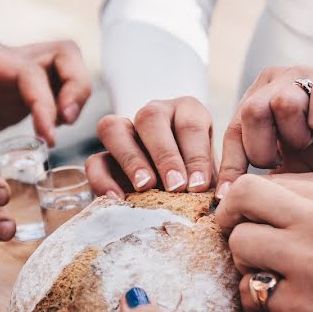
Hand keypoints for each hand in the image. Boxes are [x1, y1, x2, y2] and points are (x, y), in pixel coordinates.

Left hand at [0, 35, 91, 144]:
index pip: (30, 70)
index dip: (45, 103)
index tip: (46, 138)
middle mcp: (3, 56)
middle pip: (63, 54)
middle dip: (73, 90)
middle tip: (62, 125)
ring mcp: (14, 72)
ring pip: (67, 66)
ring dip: (74, 96)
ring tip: (58, 130)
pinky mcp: (19, 91)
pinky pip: (58, 88)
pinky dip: (63, 108)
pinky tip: (47, 135)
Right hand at [86, 97, 213, 197]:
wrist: (180, 188)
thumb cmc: (200, 178)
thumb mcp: (211, 175)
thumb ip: (210, 182)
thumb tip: (217, 199)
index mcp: (187, 111)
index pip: (190, 124)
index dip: (195, 155)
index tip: (198, 186)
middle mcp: (154, 113)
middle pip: (150, 118)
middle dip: (164, 154)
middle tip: (176, 186)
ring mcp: (124, 130)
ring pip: (113, 127)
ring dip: (131, 159)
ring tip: (146, 187)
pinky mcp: (104, 156)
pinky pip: (95, 160)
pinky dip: (103, 180)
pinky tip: (119, 199)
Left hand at [215, 67, 312, 196]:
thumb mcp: (298, 162)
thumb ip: (272, 173)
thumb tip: (239, 204)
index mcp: (261, 99)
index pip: (233, 131)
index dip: (230, 165)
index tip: (228, 198)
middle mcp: (277, 82)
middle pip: (249, 114)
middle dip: (263, 149)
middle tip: (285, 160)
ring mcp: (305, 77)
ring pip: (280, 105)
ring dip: (297, 135)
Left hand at [215, 175, 312, 311]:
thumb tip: (278, 214)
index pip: (269, 183)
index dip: (250, 206)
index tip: (252, 224)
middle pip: (244, 197)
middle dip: (232, 221)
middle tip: (242, 245)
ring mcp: (306, 260)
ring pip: (240, 243)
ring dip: (245, 265)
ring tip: (267, 281)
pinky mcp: (298, 302)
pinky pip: (250, 292)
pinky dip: (257, 302)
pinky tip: (279, 310)